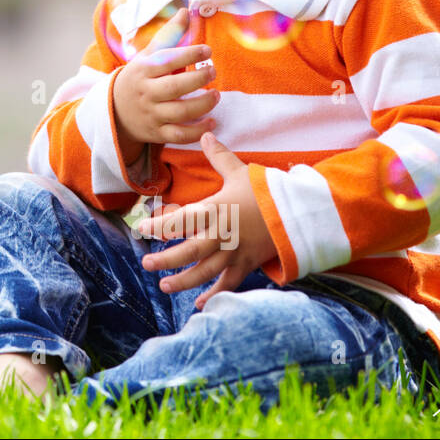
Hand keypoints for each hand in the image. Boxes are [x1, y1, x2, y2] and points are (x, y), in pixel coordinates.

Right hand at [113, 7, 219, 153]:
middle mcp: (146, 93)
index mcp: (143, 70)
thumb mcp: (148, 55)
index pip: (168, 60)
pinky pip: (179, 135)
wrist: (114, 110)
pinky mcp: (157, 132)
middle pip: (175, 88)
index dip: (190, 54)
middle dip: (198, 79)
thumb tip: (186, 10)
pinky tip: (211, 122)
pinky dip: (197, 132)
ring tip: (216, 95)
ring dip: (203, 105)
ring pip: (180, 113)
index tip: (207, 51)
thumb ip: (169, 35)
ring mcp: (152, 114)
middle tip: (213, 71)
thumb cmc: (138, 78)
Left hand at [132, 132, 276, 310]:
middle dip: (166, 259)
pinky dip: (214, 294)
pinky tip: (199, 304)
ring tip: (164, 286)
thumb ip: (219, 157)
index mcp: (215, 211)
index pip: (181, 220)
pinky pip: (228, 283)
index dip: (159, 225)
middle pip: (189, 252)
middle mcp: (221, 235)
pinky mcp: (246, 264)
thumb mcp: (240, 172)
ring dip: (184, 281)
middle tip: (146, 263)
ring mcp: (234, 253)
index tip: (141, 227)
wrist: (298, 213)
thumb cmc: (266, 191)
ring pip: (205, 272)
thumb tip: (205, 135)